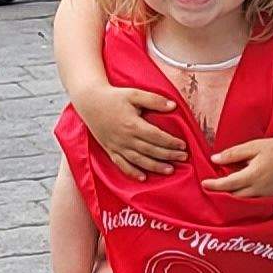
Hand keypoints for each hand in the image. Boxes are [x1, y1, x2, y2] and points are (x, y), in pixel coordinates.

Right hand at [72, 82, 188, 174]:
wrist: (89, 101)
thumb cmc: (113, 97)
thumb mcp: (134, 93)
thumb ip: (154, 100)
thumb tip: (173, 106)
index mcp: (132, 124)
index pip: (156, 137)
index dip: (171, 142)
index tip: (183, 145)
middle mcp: (125, 138)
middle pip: (150, 150)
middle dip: (168, 155)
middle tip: (183, 158)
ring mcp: (116, 146)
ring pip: (138, 160)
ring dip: (155, 167)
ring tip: (170, 171)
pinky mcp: (110, 150)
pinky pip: (121, 164)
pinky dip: (132, 172)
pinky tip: (143, 178)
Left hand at [202, 125, 272, 197]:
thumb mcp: (253, 146)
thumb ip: (233, 154)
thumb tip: (214, 159)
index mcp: (252, 175)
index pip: (228, 184)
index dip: (214, 185)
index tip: (203, 183)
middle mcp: (259, 188)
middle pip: (235, 197)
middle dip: (222, 194)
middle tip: (212, 189)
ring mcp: (268, 194)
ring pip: (245, 202)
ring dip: (234, 198)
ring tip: (225, 192)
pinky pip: (256, 201)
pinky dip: (246, 198)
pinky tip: (242, 192)